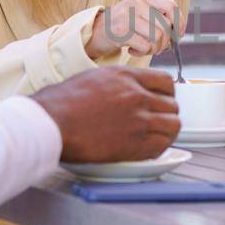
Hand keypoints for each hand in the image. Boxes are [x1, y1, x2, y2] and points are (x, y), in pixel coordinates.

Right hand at [33, 67, 179, 162]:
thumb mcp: (91, 78)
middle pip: (172, 104)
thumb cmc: (60, 103)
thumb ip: (114, 83)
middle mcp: (137, 96)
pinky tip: (150, 147)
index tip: (162, 100)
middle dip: (166, 113)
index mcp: (126, 76)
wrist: (51, 124)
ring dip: (167, 131)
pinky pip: (162, 145)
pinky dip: (160, 147)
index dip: (166, 93)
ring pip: (173, 125)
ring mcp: (138, 120)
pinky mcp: (135, 144)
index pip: (165, 81)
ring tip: (157, 135)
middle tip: (158, 121)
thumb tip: (120, 91)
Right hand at [86, 0, 179, 57]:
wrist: (96, 32)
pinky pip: (144, 46)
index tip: (177, 35)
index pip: (171, 6)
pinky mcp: (120, 30)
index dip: (179, 22)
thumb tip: (178, 34)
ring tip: (144, 48)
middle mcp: (135, 2)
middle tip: (155, 47)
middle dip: (164, 42)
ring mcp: (127, 15)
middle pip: (166, 25)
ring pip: (157, 37)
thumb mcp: (140, 13)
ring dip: (153, 49)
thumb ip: (158, 18)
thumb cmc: (124, 26)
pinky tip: (132, 50)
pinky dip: (141, 53)